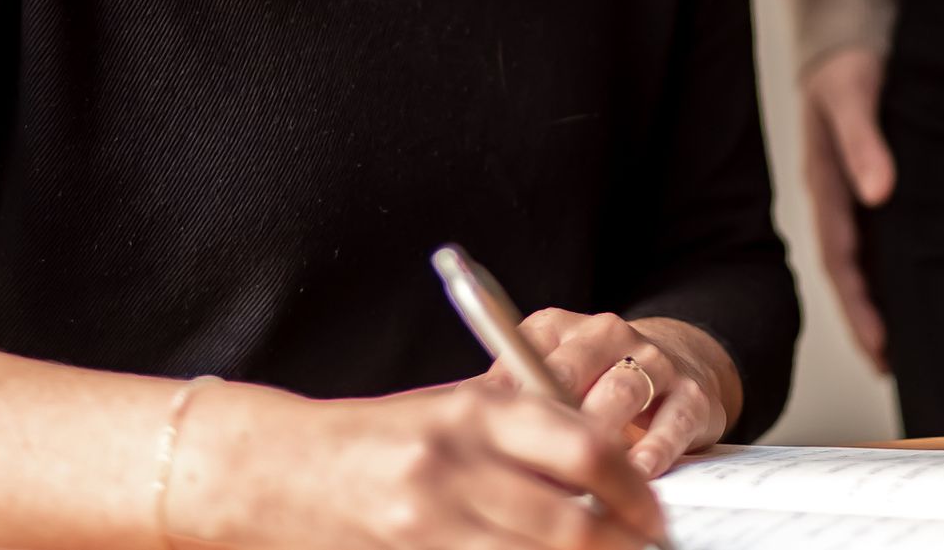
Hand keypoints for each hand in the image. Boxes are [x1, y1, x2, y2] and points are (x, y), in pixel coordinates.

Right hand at [171, 378, 669, 548]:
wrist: (287, 469)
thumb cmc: (387, 435)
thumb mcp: (459, 408)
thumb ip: (529, 425)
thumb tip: (615, 462)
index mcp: (477, 411)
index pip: (585, 449)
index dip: (636, 490)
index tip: (656, 513)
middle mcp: (455, 464)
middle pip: (572, 524)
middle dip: (625, 546)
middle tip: (651, 549)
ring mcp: (430, 519)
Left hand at [479, 309, 737, 478]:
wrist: (678, 362)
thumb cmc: (592, 381)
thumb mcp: (543, 375)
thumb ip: (506, 396)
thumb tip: (454, 419)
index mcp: (558, 330)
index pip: (524, 359)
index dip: (506, 404)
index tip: (488, 441)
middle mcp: (606, 335)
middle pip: (572, 372)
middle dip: (552, 420)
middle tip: (532, 465)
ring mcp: (652, 361)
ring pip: (622, 392)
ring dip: (600, 437)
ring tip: (582, 480)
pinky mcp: (692, 393)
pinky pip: (673, 419)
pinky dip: (654, 448)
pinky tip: (637, 473)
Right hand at [802, 46, 892, 371]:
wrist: (845, 37)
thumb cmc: (846, 66)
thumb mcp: (852, 93)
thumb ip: (863, 139)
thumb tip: (879, 192)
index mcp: (827, 184)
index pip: (841, 259)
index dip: (859, 305)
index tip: (879, 345)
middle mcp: (839, 197)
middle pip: (850, 272)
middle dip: (867, 320)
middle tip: (891, 366)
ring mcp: (854, 193)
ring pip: (865, 259)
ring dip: (881, 300)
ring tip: (903, 344)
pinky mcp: (873, 182)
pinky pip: (881, 236)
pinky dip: (895, 267)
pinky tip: (918, 283)